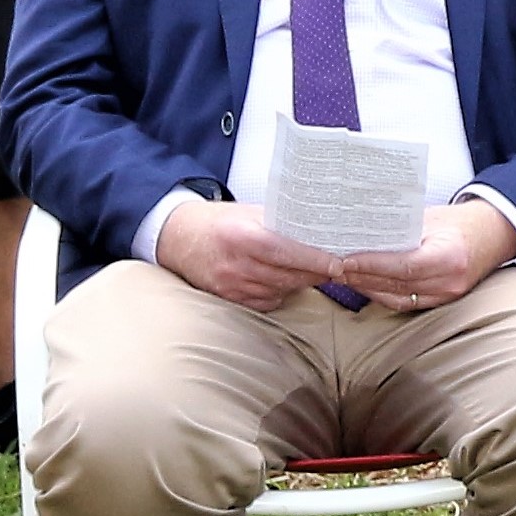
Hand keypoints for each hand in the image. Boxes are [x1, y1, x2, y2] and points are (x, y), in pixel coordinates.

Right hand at [155, 202, 342, 312]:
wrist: (178, 238)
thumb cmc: (220, 222)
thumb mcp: (250, 213)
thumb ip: (281, 222)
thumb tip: (321, 231)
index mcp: (241, 236)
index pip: (285, 252)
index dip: (313, 260)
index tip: (337, 263)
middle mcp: (235, 263)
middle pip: (287, 276)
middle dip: (315, 273)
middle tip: (335, 267)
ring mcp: (230, 285)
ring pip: (280, 291)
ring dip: (298, 283)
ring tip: (308, 270)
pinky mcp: (228, 299)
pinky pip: (266, 302)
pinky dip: (279, 293)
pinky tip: (280, 279)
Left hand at [333, 201, 515, 311]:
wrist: (494, 234)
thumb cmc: (461, 222)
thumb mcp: (430, 219)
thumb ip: (399, 230)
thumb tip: (360, 233)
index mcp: (450, 256)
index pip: (403, 266)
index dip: (371, 265)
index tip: (345, 260)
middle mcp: (450, 281)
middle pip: (395, 285)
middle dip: (361, 277)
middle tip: (334, 267)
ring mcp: (447, 295)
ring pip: (396, 298)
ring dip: (367, 288)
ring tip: (343, 275)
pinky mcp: (442, 302)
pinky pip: (404, 303)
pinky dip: (381, 294)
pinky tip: (364, 283)